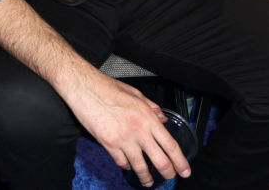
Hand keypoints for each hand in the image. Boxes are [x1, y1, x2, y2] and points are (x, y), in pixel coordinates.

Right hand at [65, 70, 190, 186]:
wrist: (84, 88)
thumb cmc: (107, 87)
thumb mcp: (136, 93)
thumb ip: (152, 107)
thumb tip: (163, 118)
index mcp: (148, 117)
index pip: (171, 145)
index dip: (180, 162)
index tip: (185, 170)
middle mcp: (138, 130)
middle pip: (160, 161)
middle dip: (168, 173)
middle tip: (169, 177)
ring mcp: (123, 139)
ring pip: (140, 167)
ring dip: (146, 177)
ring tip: (148, 181)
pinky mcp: (108, 144)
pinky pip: (121, 162)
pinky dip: (126, 165)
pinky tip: (128, 165)